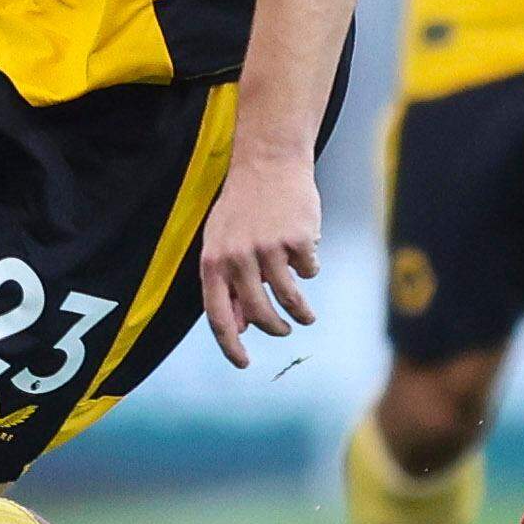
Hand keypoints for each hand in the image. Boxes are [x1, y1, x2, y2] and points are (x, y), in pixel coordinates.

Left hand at [199, 151, 322, 369]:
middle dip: (275, 329)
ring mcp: (269, 247)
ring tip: (306, 317)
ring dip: (301, 313)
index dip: (230, 345)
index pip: (218, 315)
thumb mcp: (223, 242)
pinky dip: (310, 268)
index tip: (243, 363)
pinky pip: (308, 269)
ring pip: (289, 297)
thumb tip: (241, 326)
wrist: (268, 160)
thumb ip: (228, 282)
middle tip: (285, 331)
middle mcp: (238, 257)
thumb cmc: (243, 206)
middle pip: (259, 313)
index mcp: (213, 260)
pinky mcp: (297, 238)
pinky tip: (307, 254)